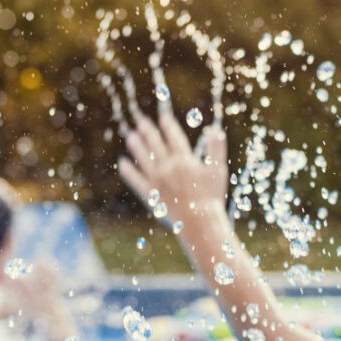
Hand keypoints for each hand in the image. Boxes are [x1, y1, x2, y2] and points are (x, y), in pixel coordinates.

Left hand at [118, 105, 228, 230]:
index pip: (174, 138)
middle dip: (149, 132)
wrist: (199, 221)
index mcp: (185, 161)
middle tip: (142, 122)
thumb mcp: (218, 170)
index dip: (169, 127)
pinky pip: (136, 180)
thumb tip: (215, 130)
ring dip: (136, 146)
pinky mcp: (150, 194)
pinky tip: (122, 163)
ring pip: (143, 159)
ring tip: (131, 137)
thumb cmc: (211, 197)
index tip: (164, 119)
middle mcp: (168, 167)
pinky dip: (128, 171)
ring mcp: (157, 180)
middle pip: (156, 145)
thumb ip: (216, 149)